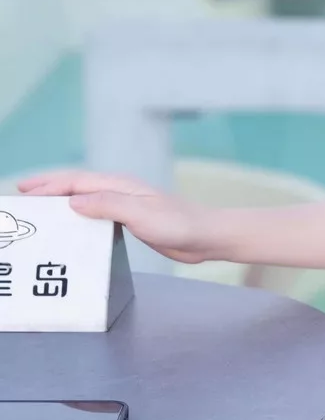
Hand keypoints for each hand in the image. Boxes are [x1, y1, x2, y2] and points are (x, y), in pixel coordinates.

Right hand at [16, 169, 212, 264]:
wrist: (206, 237)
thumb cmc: (178, 224)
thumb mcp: (140, 214)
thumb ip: (107, 205)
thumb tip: (72, 200)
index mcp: (119, 186)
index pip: (75, 181)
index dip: (49, 185)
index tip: (25, 191)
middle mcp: (120, 191)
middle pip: (76, 185)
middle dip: (49, 188)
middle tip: (23, 195)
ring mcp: (126, 205)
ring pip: (85, 198)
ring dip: (61, 201)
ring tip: (40, 209)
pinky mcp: (131, 220)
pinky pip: (96, 214)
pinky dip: (78, 216)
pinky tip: (72, 226)